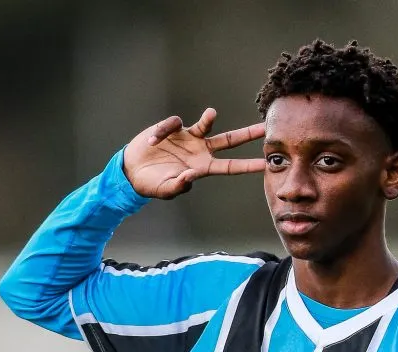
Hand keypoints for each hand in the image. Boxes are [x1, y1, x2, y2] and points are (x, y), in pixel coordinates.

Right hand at [122, 108, 265, 198]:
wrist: (132, 171)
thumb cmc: (151, 183)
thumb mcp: (166, 190)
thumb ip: (179, 186)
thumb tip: (191, 176)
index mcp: (202, 167)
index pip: (230, 166)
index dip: (247, 165)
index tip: (265, 164)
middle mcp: (200, 151)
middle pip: (230, 141)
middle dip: (248, 134)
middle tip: (266, 127)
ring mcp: (188, 138)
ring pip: (206, 124)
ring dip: (209, 118)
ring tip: (210, 114)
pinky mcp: (172, 129)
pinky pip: (173, 124)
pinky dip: (163, 131)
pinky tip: (152, 141)